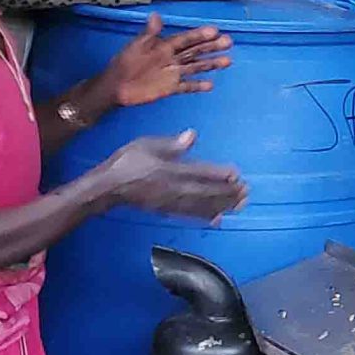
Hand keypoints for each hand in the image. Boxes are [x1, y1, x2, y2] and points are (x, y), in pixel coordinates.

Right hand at [93, 131, 247, 219]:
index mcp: (170, 170)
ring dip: (222, 205)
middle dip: (227, 193)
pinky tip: (218, 219)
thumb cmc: (127, 161)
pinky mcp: (167, 211)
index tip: (236, 174)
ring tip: (240, 205)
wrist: (108, 187)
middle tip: (246, 192)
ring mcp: (171, 202)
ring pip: (201, 205)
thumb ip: (172, 144)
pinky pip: (189, 215)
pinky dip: (205, 217)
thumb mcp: (147, 144)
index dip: (219, 175)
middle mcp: (173, 188)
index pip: (200, 172)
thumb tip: (192, 135)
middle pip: (205, 192)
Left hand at [102, 14, 231, 107]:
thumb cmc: (125, 62)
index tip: (215, 31)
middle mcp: (172, 58)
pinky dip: (198, 85)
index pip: (186, 39)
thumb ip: (149, 33)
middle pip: (196, 51)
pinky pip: (187, 86)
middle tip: (228, 42)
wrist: (116, 85)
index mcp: (164, 46)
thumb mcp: (137, 45)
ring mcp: (173, 73)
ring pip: (196, 66)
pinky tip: (211, 84)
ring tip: (228, 60)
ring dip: (211, 64)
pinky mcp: (170, 87)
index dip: (199, 35)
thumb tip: (156, 15)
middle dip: (212, 47)